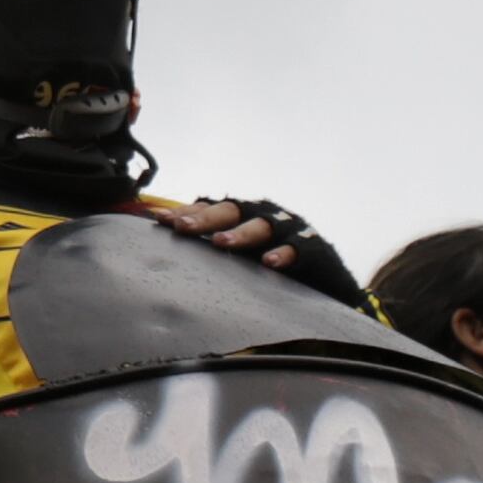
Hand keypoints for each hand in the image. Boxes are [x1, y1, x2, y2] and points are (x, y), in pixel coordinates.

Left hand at [155, 199, 304, 263]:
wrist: (322, 273)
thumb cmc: (271, 258)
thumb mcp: (240, 251)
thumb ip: (212, 246)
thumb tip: (171, 241)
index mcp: (242, 214)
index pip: (209, 209)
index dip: (186, 213)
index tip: (160, 220)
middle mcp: (261, 214)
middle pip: (230, 211)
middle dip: (205, 219)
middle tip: (182, 228)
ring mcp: (286, 228)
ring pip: (260, 227)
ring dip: (240, 234)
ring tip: (220, 242)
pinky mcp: (308, 247)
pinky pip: (294, 249)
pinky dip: (282, 254)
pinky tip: (269, 263)